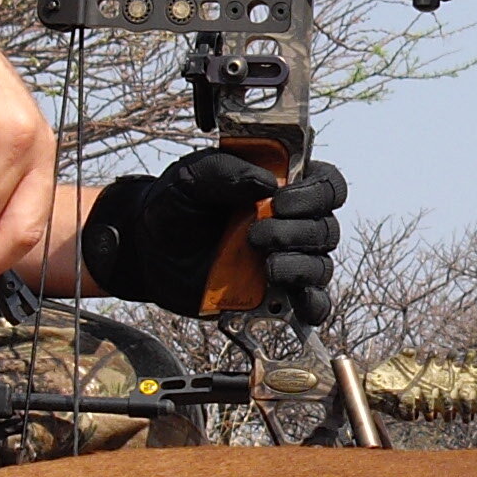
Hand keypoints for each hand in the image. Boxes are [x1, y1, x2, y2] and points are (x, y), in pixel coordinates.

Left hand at [81, 152, 347, 323]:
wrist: (148, 250)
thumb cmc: (176, 205)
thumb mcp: (191, 178)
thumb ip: (224, 171)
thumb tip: (265, 183)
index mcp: (283, 186)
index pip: (327, 184)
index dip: (315, 192)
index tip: (280, 199)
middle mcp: (294, 223)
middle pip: (326, 227)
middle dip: (296, 231)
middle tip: (256, 234)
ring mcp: (288, 261)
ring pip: (321, 265)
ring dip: (299, 266)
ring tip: (267, 265)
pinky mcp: (279, 296)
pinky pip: (314, 304)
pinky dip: (313, 304)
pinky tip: (296, 300)